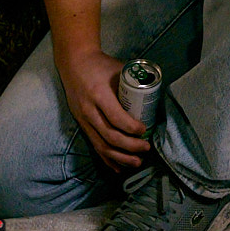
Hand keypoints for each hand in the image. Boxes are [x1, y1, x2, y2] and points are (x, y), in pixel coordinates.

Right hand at [55, 48, 151, 171]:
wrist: (74, 63)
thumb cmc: (101, 65)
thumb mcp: (118, 69)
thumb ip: (133, 84)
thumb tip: (155, 97)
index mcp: (98, 94)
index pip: (115, 117)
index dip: (131, 127)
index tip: (145, 130)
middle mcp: (89, 110)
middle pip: (110, 135)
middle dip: (130, 146)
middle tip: (146, 148)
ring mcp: (83, 120)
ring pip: (101, 145)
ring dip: (120, 157)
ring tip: (137, 162)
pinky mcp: (81, 125)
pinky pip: (94, 146)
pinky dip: (107, 159)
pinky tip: (118, 168)